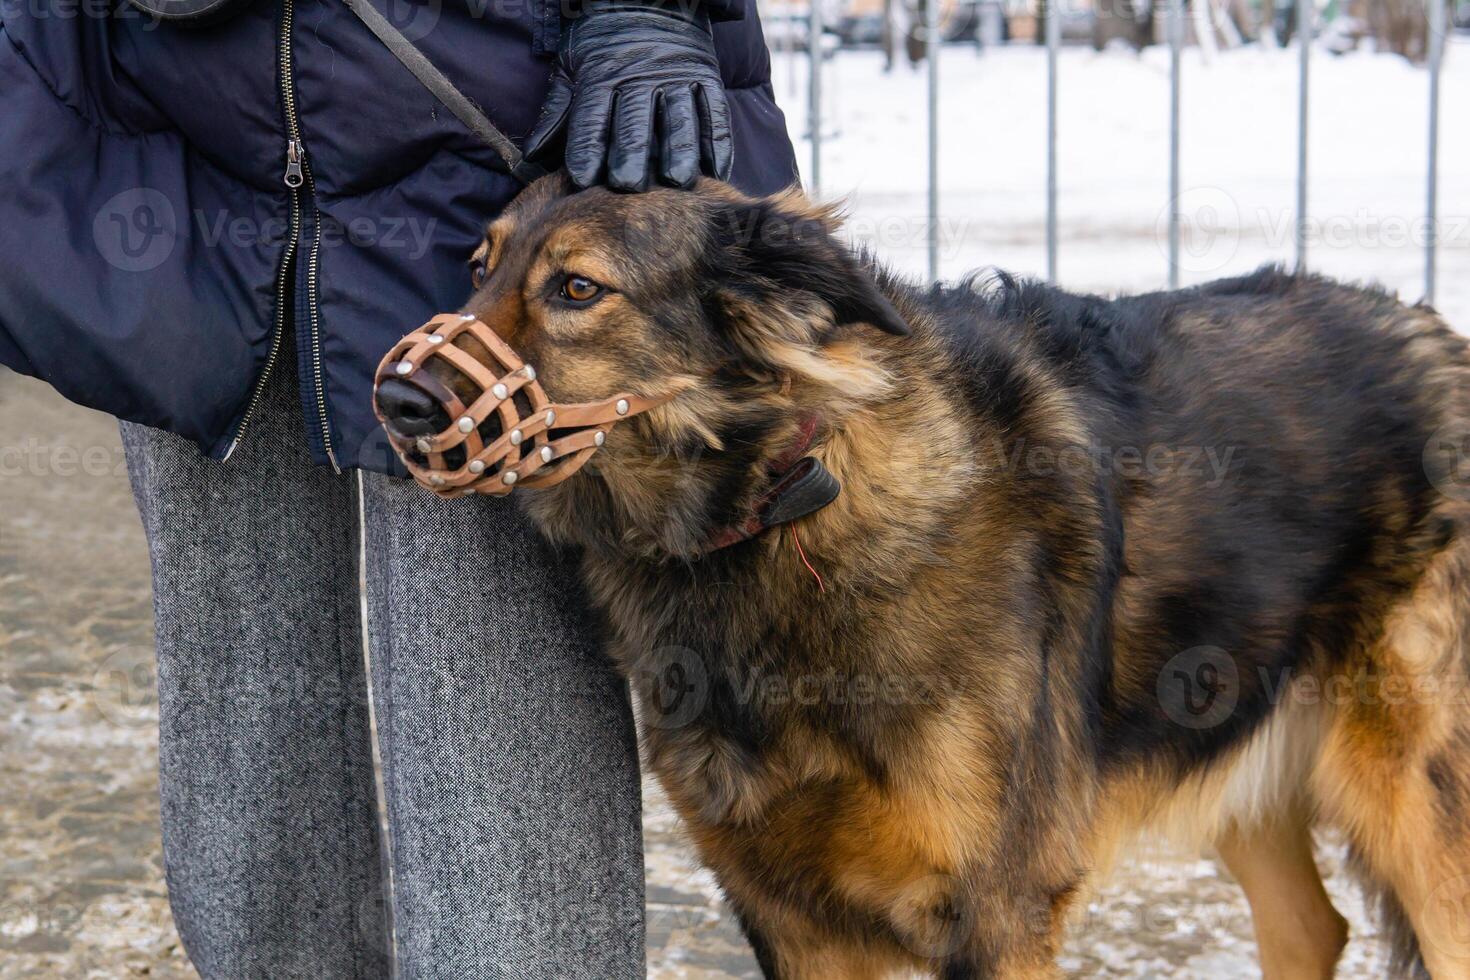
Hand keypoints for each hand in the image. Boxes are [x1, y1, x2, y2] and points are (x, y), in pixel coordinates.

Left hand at [524, 1, 733, 191]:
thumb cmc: (600, 40)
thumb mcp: (571, 65)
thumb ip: (557, 111)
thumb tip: (532, 154)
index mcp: (601, 74)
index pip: (590, 117)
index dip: (585, 147)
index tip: (582, 179)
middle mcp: (640, 76)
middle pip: (635, 122)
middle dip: (632, 154)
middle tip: (629, 186)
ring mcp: (676, 76)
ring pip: (678, 119)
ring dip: (679, 151)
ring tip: (677, 181)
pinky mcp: (705, 75)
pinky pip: (714, 111)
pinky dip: (717, 142)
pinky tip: (717, 171)